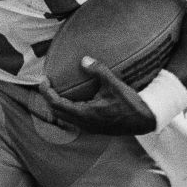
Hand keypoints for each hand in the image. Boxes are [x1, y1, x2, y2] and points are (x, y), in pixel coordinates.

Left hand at [37, 57, 156, 135]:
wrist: (144, 120)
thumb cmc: (130, 103)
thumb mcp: (114, 84)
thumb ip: (99, 71)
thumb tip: (84, 59)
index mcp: (85, 114)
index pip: (57, 104)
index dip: (46, 93)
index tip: (43, 81)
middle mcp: (84, 123)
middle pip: (57, 112)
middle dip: (49, 98)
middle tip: (46, 84)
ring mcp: (89, 128)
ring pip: (65, 118)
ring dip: (58, 105)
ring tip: (56, 91)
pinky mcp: (94, 128)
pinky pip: (73, 120)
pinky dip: (67, 109)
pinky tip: (73, 100)